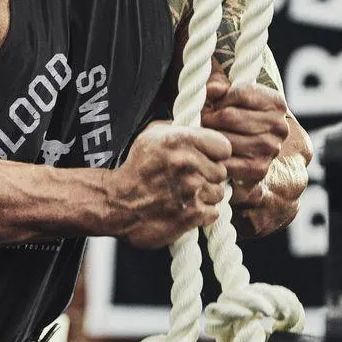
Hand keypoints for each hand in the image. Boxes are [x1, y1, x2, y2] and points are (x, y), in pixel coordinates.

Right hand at [107, 121, 231, 248]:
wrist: (117, 203)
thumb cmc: (135, 169)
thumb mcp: (150, 136)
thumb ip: (177, 129)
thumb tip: (198, 128)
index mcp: (180, 140)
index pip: (224, 146)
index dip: (214, 154)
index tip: (205, 158)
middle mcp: (188, 163)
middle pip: (221, 172)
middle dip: (207, 176)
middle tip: (188, 178)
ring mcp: (192, 190)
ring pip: (218, 193)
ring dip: (205, 195)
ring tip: (184, 194)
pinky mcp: (193, 214)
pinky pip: (213, 212)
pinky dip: (201, 213)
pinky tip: (184, 207)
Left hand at [199, 67, 288, 208]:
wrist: (245, 150)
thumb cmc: (232, 115)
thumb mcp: (226, 94)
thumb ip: (219, 84)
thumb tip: (213, 90)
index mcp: (276, 102)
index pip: (240, 92)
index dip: (219, 97)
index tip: (213, 103)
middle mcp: (279, 126)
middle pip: (228, 116)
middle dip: (207, 117)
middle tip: (200, 121)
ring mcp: (271, 149)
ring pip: (224, 139)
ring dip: (207, 137)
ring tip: (203, 136)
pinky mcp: (258, 169)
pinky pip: (224, 161)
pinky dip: (212, 156)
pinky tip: (209, 152)